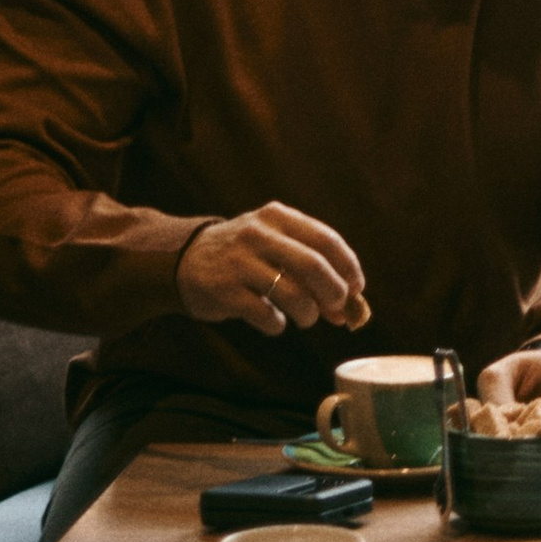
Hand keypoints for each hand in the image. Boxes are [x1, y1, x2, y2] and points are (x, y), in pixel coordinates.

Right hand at [175, 205, 365, 337]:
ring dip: (308, 313)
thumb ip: (310, 269)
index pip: (326, 239)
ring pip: (292, 293)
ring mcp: (239, 262)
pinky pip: (265, 314)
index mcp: (278, 216)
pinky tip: (275, 322)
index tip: (357, 288)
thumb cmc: (244, 256)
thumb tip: (351, 309)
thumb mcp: (274, 246)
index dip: (348, 267)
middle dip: (334, 293)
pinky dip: (278, 324)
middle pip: (313, 265)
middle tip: (337, 309)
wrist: (184, 261)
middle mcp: (259, 234)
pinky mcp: (223, 291)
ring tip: (306, 318)